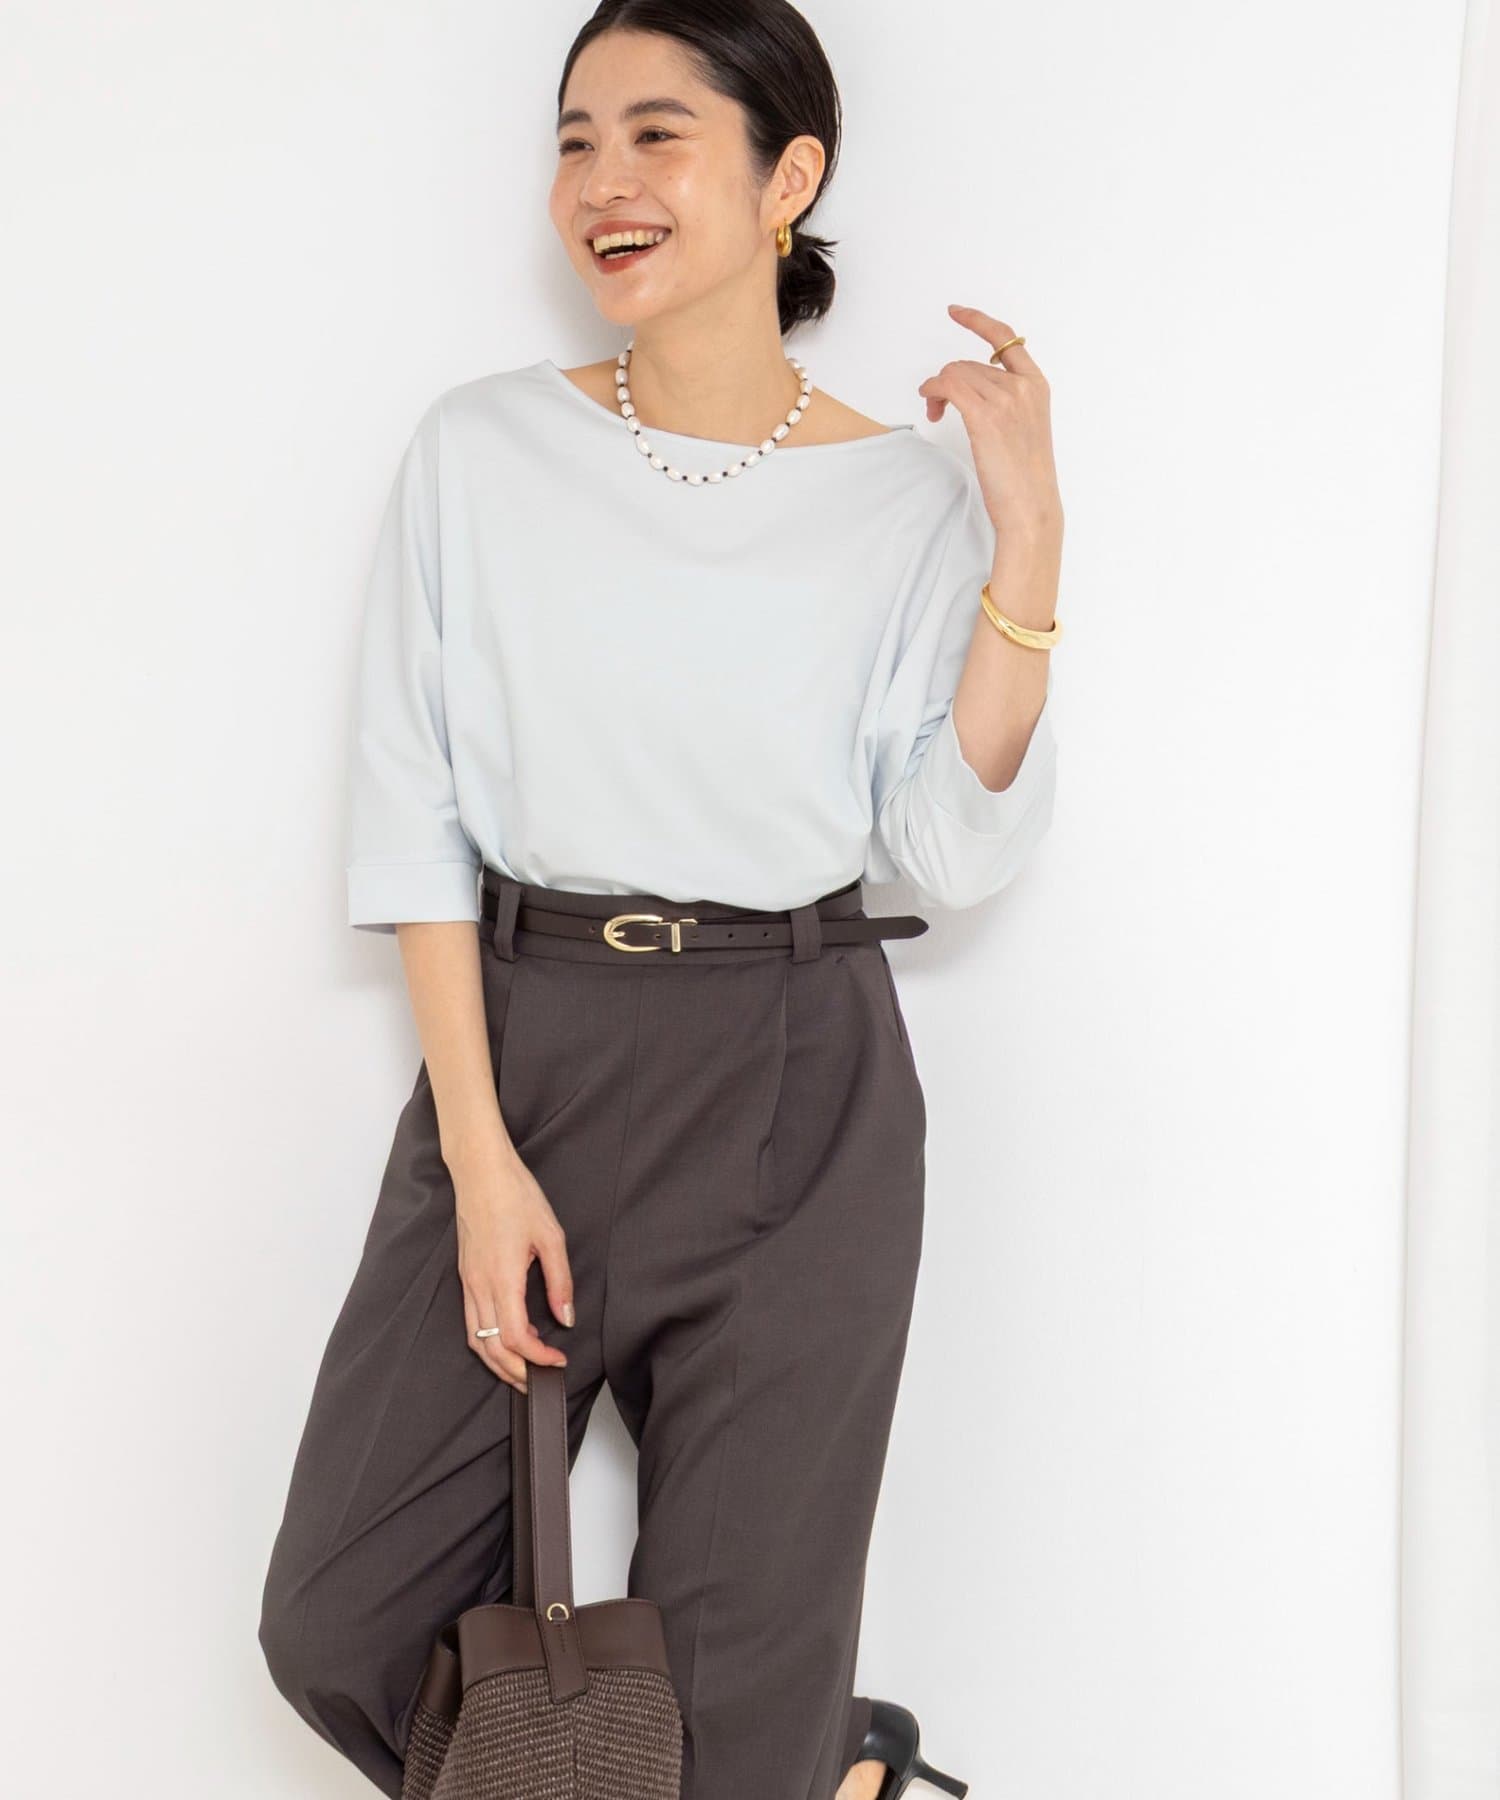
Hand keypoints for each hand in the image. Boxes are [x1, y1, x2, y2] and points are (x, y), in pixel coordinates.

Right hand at [454, 1149, 574, 1392]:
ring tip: (524, 1369)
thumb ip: (560, 1281)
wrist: (481, 1171)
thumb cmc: (516, 1196)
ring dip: (498, 1361)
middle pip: (491, 1348)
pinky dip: (487, 1340)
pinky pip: (471, 1321)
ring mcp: (468, 1281)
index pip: (514, 1337)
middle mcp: (479, 1285)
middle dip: (516, 1372)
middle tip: (541, 1381)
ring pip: (476, 1339)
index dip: (536, 1358)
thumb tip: (566, 1317)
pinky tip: (507, 1338)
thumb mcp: (551, 1236)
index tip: (558, 1361)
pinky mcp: (465, 1275)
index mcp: (502, 1278)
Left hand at [917, 304, 1063, 540]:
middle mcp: (1023, 386)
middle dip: (947, 381)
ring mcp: (1006, 399)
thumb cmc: (1025, 479)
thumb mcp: (1024, 430)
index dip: (977, 321)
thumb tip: (968, 392)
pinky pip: (948, 385)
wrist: (1031, 507)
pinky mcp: (986, 416)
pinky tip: (933, 406)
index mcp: (1036, 385)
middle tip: (938, 407)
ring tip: (937, 413)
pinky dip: (933, 391)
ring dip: (937, 390)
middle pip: (969, 363)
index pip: (1006, 338)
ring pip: (955, 374)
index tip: (956, 312)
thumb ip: (1006, 403)